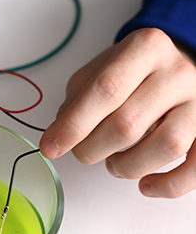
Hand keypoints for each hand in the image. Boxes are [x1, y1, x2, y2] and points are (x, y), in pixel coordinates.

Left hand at [40, 28, 195, 197]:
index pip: (106, 90)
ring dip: (128, 166)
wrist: (182, 61)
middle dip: (92, 148)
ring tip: (113, 164)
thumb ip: (78, 98)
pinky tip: (146, 185)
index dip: (74, 124)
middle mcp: (178, 72)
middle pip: (128, 123)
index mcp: (145, 48)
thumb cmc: (135, 69)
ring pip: (165, 146)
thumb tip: (61, 135)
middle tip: (82, 152)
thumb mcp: (101, 68)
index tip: (51, 146)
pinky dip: (168, 185)